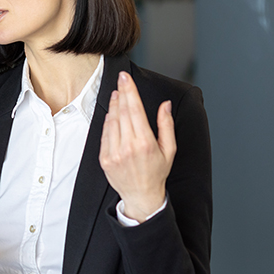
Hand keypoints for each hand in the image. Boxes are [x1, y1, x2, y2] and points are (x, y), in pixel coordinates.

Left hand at [99, 72, 175, 221]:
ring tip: (118, 95)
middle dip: (122, 93)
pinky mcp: (104, 158)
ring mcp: (114, 153)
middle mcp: (128, 147)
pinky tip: (112, 114)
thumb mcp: (169, 150)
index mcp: (145, 143)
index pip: (135, 109)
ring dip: (114, 105)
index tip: (126, 78)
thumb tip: (165, 105)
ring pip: (111, 121)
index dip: (130, 91)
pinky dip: (108, 121)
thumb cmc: (157, 172)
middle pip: (122, 112)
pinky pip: (104, 134)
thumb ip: (166, 125)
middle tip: (121, 81)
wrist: (141, 195)